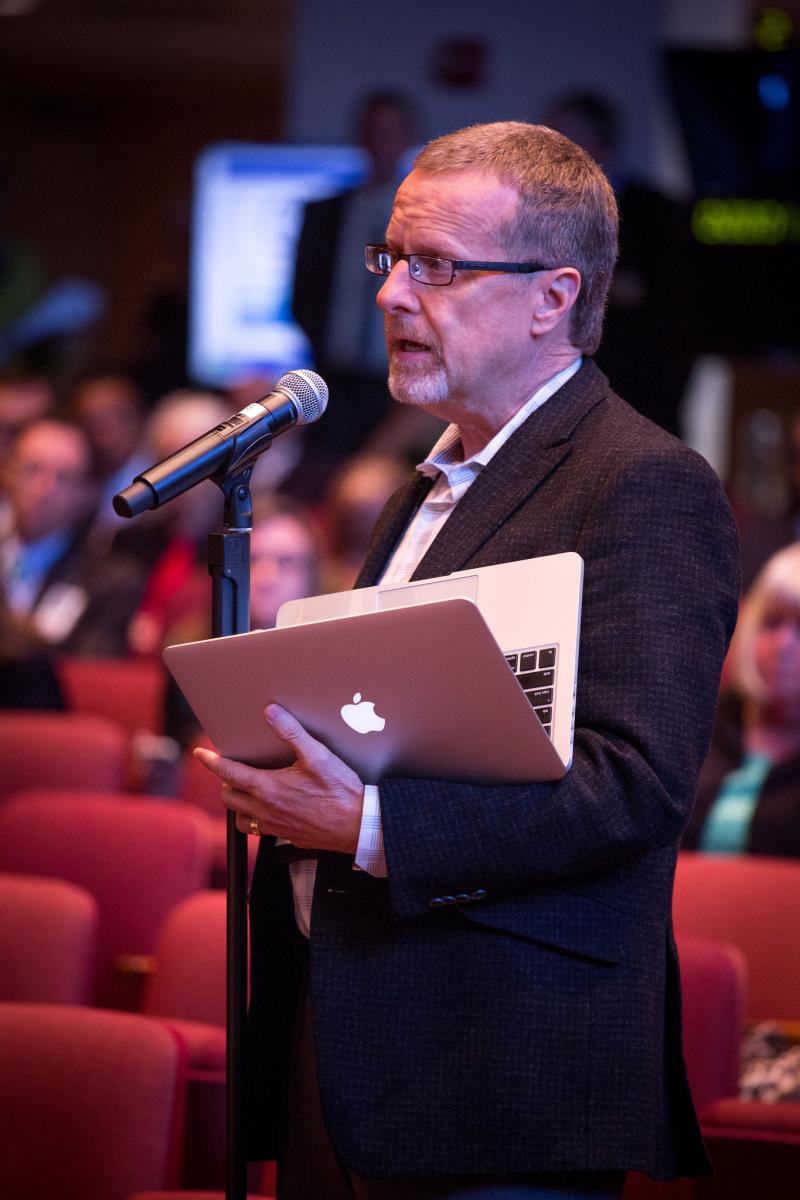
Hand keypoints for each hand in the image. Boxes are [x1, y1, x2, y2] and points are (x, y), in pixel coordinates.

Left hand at [193, 703, 363, 854]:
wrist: (357, 824)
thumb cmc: (340, 790)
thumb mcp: (317, 755)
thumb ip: (291, 733)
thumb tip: (271, 713)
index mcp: (268, 787)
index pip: (228, 772)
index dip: (211, 762)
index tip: (200, 754)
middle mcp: (265, 809)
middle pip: (228, 796)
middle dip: (224, 782)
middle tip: (232, 770)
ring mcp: (273, 826)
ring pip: (239, 818)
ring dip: (237, 803)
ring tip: (246, 791)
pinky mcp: (284, 837)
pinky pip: (258, 829)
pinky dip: (254, 818)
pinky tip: (269, 808)